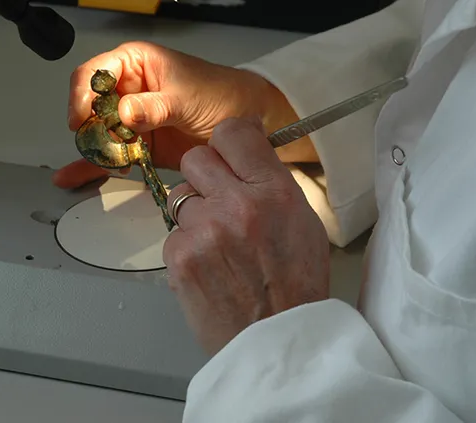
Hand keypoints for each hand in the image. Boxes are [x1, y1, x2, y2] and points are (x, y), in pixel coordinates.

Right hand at [52, 41, 315, 188]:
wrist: (249, 123)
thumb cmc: (221, 95)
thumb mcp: (188, 97)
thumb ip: (156, 106)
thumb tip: (124, 112)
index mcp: (135, 63)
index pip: (94, 73)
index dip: (82, 94)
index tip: (82, 119)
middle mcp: (128, 89)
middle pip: (90, 105)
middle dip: (88, 126)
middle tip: (97, 145)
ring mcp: (131, 119)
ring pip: (97, 132)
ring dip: (91, 148)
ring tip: (97, 163)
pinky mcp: (138, 145)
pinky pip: (109, 154)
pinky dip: (93, 166)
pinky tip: (72, 177)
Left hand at [163, 117, 330, 354]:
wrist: (278, 342)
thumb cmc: (295, 286)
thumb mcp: (302, 222)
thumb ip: (271, 184)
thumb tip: (247, 152)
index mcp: (274, 192)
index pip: (234, 132)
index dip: (228, 141)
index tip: (229, 151)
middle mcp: (238, 204)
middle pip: (196, 158)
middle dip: (205, 177)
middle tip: (220, 201)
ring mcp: (205, 230)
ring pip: (180, 197)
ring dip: (194, 215)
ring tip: (218, 246)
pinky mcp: (181, 257)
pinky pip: (173, 235)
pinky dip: (186, 249)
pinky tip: (208, 269)